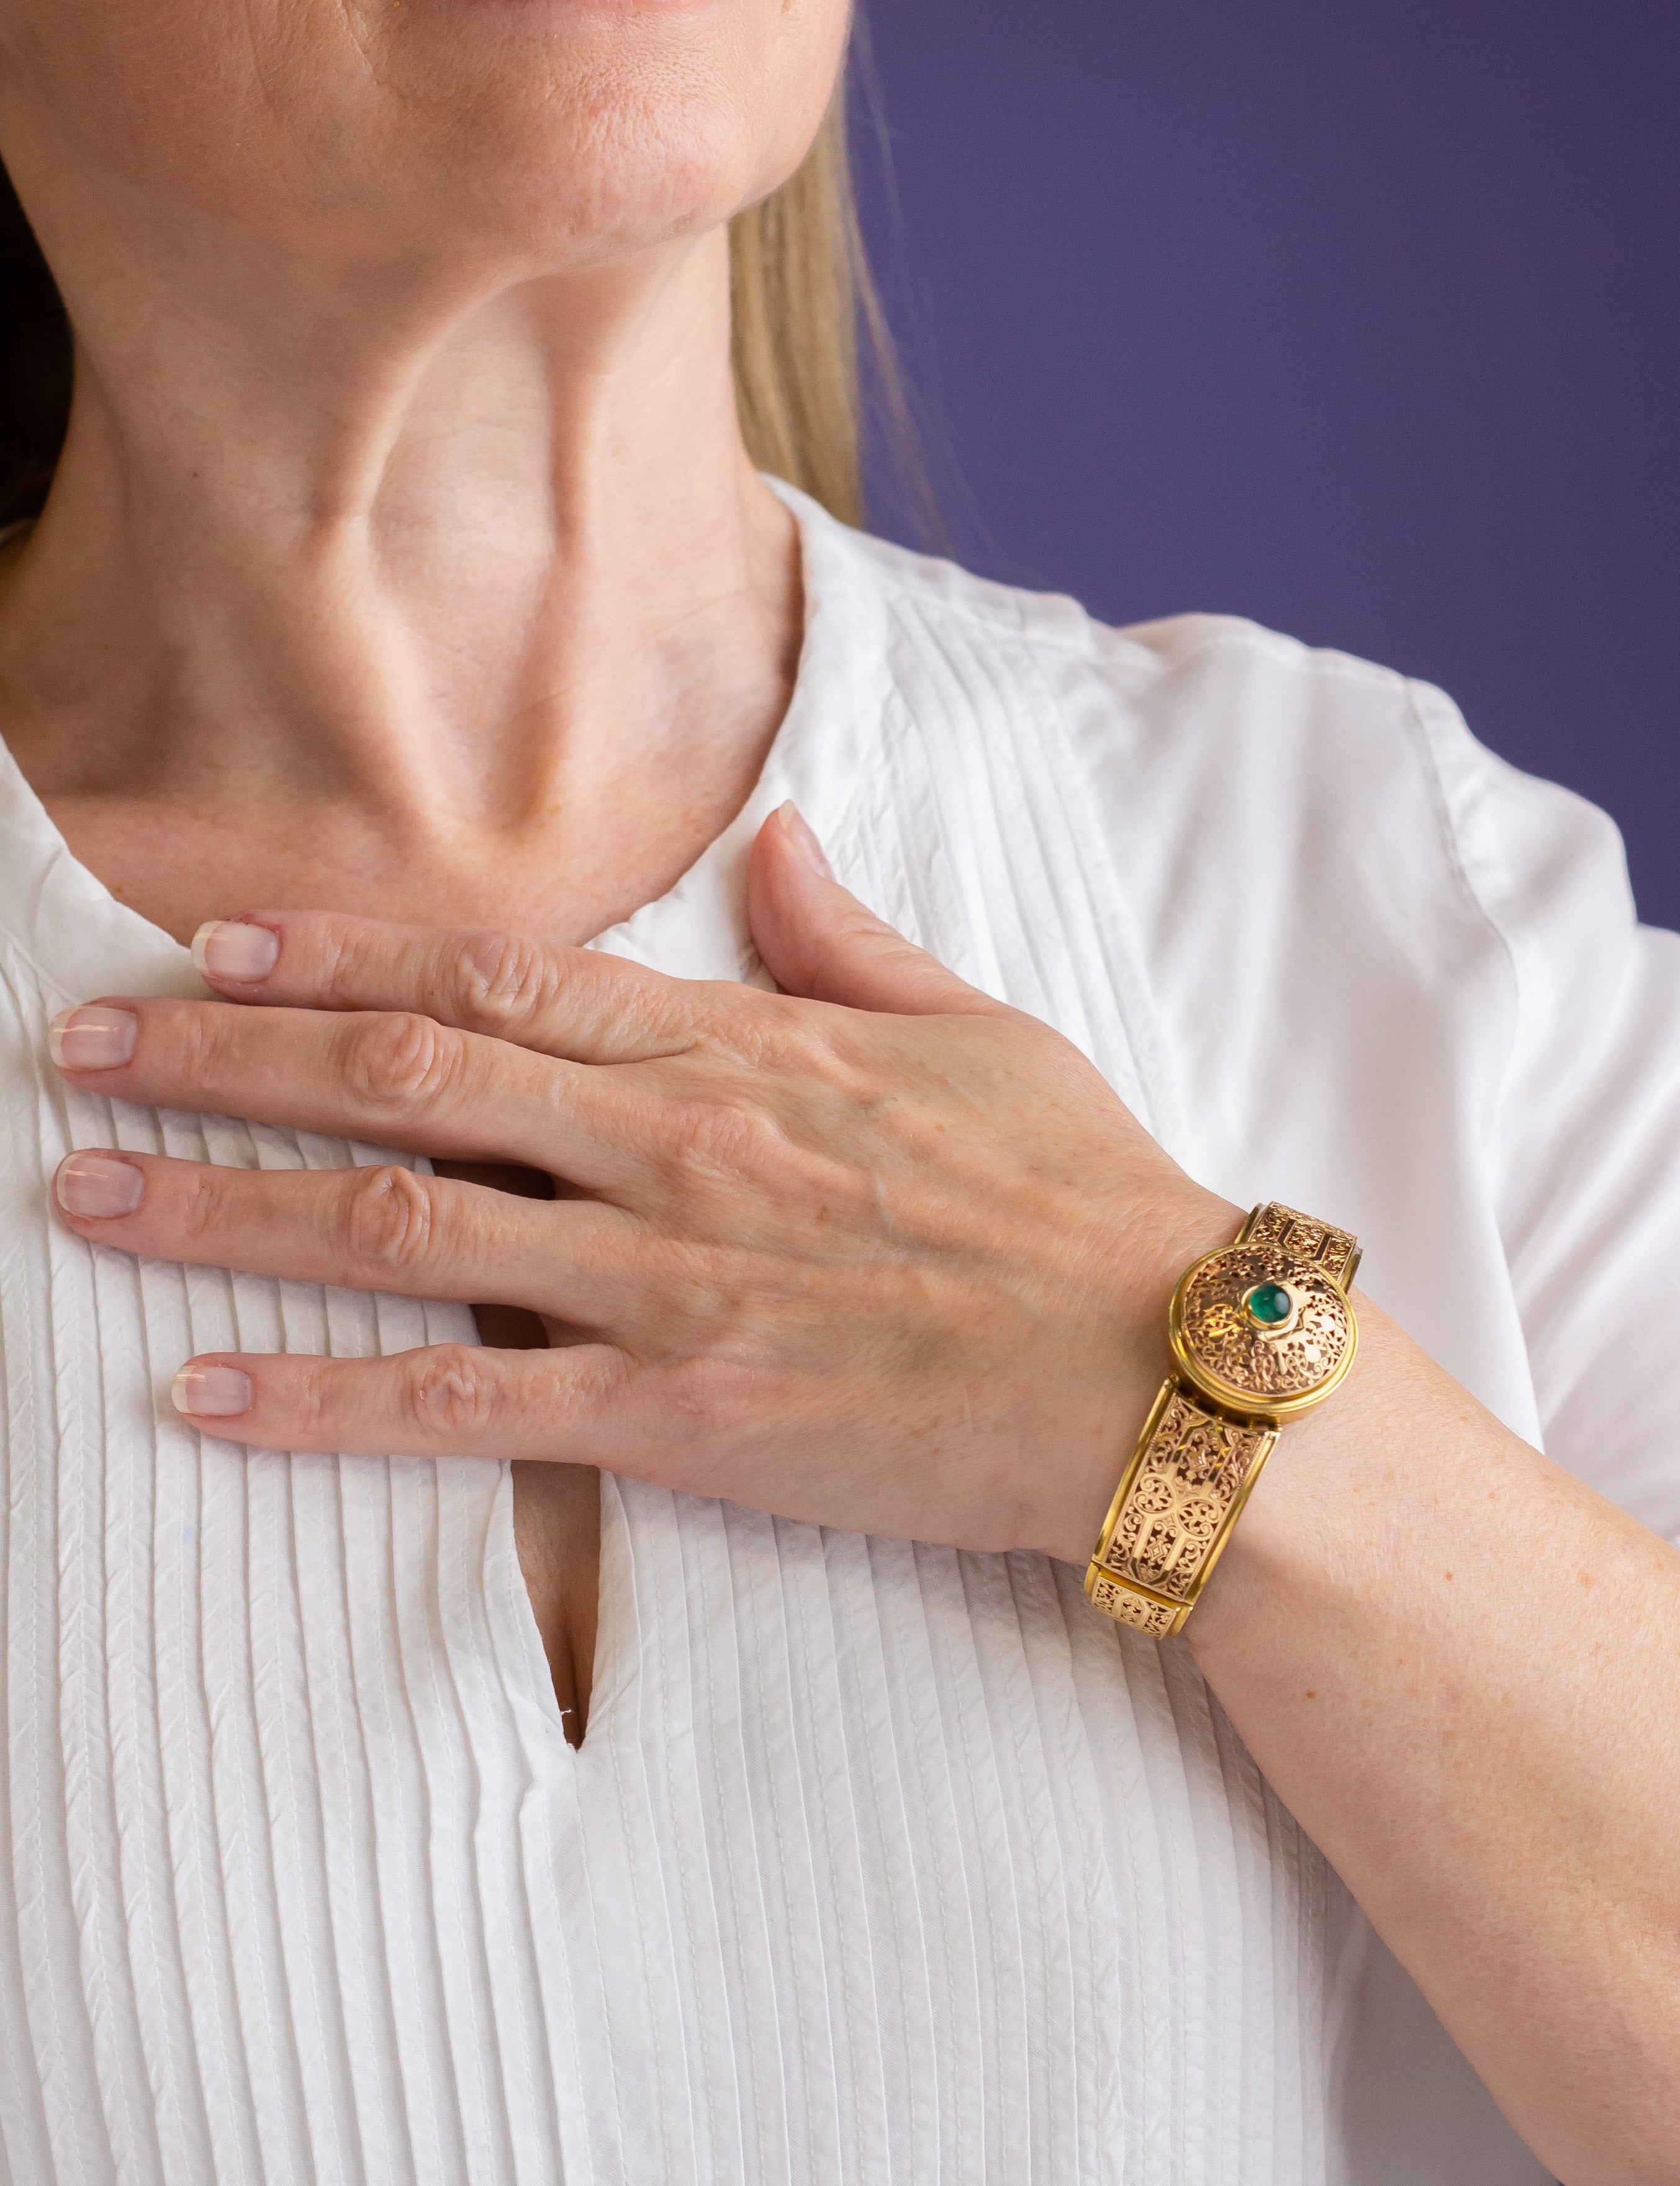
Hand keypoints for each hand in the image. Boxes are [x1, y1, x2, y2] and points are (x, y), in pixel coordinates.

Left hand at [47, 806, 1234, 1563]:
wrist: (1170, 1368)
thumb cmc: (1085, 1198)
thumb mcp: (980, 1031)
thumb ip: (850, 940)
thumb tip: (776, 844)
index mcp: (743, 1048)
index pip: (498, 978)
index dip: (338, 959)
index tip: (215, 947)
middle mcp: (680, 1144)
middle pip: (409, 1078)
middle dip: (227, 1057)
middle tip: (80, 1049)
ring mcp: (674, 1278)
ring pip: (402, 1225)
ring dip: (226, 1205)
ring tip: (85, 1195)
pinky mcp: (688, 1417)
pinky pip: (471, 1408)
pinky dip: (326, 1402)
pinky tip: (208, 1400)